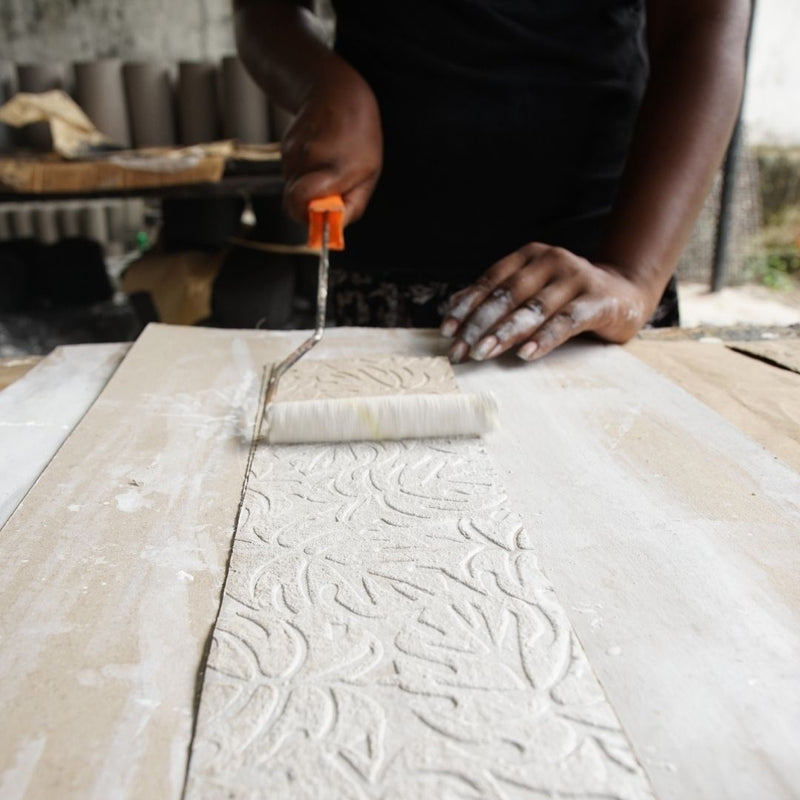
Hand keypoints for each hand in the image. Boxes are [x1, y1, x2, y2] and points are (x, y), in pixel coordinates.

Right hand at [281, 61, 381, 226]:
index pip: (302, 203)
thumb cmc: (360, 135)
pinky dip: (303, 173)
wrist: (336, 90)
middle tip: (330, 193)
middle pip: (295, 203)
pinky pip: (290, 174)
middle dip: (309, 206)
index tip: (321, 218)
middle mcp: (309, 160)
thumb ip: (352, 205)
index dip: (308, 218)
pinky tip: (317, 154)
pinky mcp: (284, 148)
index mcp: (335, 168)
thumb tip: (334, 231)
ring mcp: (293, 153)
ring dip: (308, 187)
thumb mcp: (370, 173)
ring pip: (292, 189)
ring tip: (327, 165)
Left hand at [440, 243, 652, 362]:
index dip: (467, 306)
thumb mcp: (532, 292)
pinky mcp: (598, 301)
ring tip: (483, 353)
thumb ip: (498, 297)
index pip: (491, 281)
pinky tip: (525, 354)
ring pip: (533, 308)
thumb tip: (453, 310)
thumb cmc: (567, 297)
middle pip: (508, 295)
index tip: (446, 331)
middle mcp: (552, 260)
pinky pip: (566, 321)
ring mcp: (577, 278)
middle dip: (480, 324)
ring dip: (505, 333)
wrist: (625, 294)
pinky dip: (543, 338)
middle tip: (460, 350)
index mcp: (530, 256)